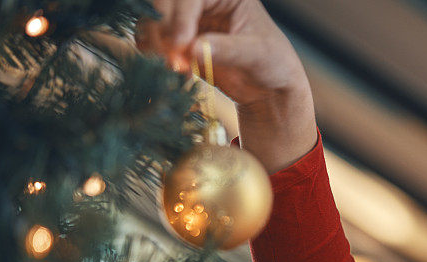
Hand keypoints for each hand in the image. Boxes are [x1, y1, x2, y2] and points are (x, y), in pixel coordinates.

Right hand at [135, 0, 317, 173]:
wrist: (269, 89)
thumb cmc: (273, 63)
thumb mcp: (257, 54)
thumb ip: (228, 50)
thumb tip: (195, 50)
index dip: (179, 17)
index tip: (179, 45)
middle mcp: (203, 3)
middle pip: (164, 2)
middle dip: (162, 28)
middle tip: (171, 58)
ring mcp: (189, 21)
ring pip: (154, 20)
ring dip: (154, 42)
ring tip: (173, 67)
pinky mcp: (180, 42)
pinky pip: (155, 42)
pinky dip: (155, 55)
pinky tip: (172, 70)